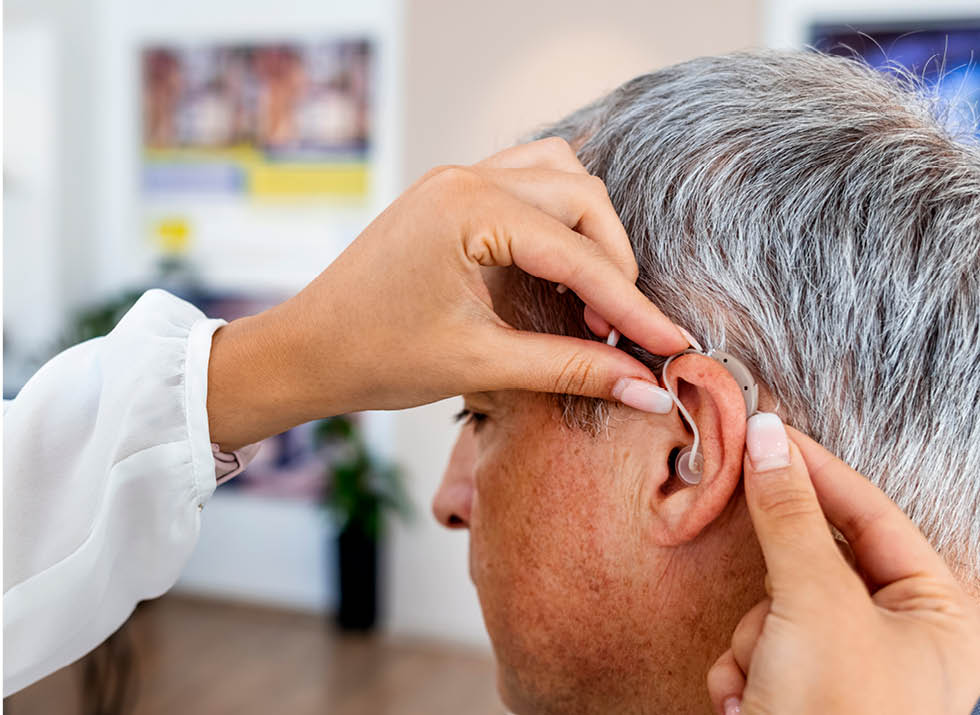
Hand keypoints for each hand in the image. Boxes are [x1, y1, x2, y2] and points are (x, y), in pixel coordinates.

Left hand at [208, 138, 686, 447]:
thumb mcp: (481, 366)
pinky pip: (527, 182)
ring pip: (560, 178)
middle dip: (616, 265)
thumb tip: (650, 390)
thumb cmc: (376, 357)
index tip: (672, 344)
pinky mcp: (451, 193)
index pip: (578, 255)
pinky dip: (558, 218)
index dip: (632, 306)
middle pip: (582, 200)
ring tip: (596, 297)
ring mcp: (456, 179)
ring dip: (591, 233)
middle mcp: (465, 178)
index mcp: (469, 209)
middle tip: (623, 332)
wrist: (305, 351)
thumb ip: (572, 370)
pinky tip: (561, 266)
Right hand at [707, 413, 979, 714]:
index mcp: (938, 612)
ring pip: (777, 606)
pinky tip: (749, 705)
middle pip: (816, 561)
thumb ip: (789, 516)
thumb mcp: (814, 602)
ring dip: (753, 639)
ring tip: (760, 682)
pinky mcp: (808, 692)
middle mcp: (900, 637)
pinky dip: (745, 670)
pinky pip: (762, 646)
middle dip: (773, 589)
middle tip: (759, 583)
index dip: (814, 470)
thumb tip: (769, 438)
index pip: (869, 512)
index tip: (764, 433)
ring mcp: (852, 666)